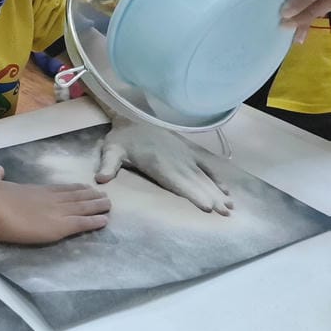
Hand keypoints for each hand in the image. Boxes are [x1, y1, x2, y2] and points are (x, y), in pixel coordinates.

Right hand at [0, 165, 110, 243]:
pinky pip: (82, 223)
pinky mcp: (59, 226)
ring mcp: (57, 211)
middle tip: (104, 195)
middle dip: (90, 195)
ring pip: (83, 207)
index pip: (60, 189)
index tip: (85, 186)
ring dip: (97, 206)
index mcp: (35, 190)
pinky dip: (94, 221)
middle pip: (76, 196)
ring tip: (109, 204)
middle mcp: (50, 198)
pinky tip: (105, 220)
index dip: (74, 188)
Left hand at [95, 117, 233, 214]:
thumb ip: (108, 165)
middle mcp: (175, 160)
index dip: (192, 194)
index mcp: (157, 162)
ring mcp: (184, 155)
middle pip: (195, 182)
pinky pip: (205, 165)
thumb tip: (101, 179)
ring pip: (203, 176)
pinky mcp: (188, 151)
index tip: (206, 206)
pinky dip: (216, 177)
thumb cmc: (121, 139)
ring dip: (217, 191)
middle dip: (211, 197)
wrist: (132, 117)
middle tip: (225, 213)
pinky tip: (226, 190)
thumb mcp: (111, 150)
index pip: (177, 182)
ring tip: (229, 207)